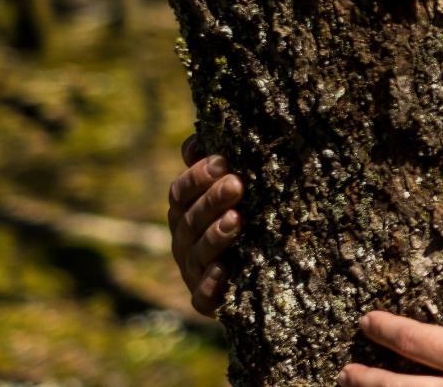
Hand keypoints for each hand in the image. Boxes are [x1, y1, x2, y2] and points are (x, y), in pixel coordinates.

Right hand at [167, 133, 243, 315]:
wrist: (260, 282)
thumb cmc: (245, 227)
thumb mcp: (230, 196)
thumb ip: (214, 171)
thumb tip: (196, 140)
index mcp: (186, 213)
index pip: (181, 192)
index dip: (197, 176)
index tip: (223, 161)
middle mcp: (185, 241)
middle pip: (189, 219)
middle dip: (211, 200)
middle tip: (237, 184)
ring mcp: (193, 272)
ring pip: (197, 253)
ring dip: (215, 235)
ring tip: (237, 219)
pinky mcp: (207, 302)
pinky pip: (203, 296)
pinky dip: (211, 284)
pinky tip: (225, 270)